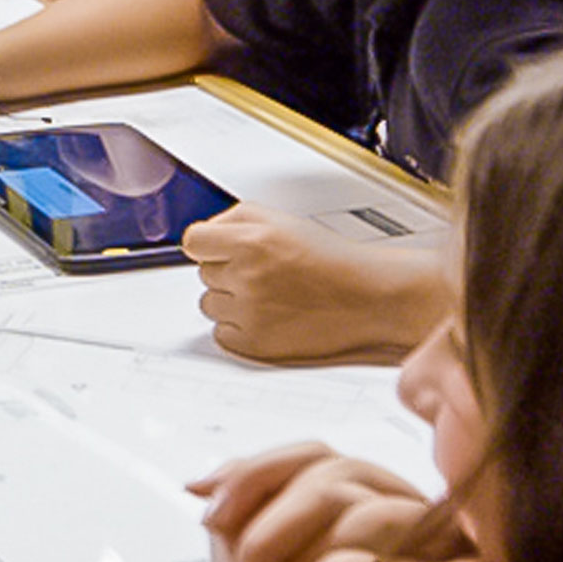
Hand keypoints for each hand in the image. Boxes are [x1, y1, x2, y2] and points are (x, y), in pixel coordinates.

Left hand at [181, 204, 445, 364]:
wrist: (368, 296)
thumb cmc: (331, 260)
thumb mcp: (282, 219)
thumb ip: (235, 218)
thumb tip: (206, 234)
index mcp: (251, 241)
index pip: (193, 242)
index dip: (209, 246)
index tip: (220, 251)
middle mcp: (247, 276)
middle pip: (204, 274)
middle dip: (228, 271)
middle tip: (265, 273)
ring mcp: (249, 312)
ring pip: (210, 305)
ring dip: (232, 301)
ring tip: (271, 295)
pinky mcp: (254, 343)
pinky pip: (222, 334)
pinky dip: (240, 328)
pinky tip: (269, 316)